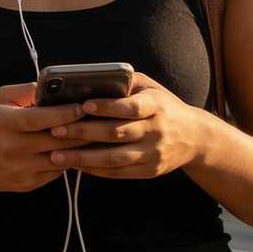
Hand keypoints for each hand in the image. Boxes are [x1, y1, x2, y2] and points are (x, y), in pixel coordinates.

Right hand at [0, 83, 93, 192]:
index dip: (64, 113)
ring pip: (60, 159)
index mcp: (4, 123)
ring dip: (77, 149)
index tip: (82, 107)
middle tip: (97, 122)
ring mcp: (19, 168)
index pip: (39, 119)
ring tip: (90, 138)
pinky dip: (65, 162)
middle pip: (55, 140)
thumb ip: (25, 91)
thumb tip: (54, 88)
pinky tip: (72, 152)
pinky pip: (55, 173)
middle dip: (80, 131)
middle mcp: (12, 147)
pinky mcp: (26, 183)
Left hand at [46, 73, 211, 178]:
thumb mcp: (151, 88)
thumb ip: (125, 82)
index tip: (84, 105)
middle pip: (117, 133)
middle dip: (83, 133)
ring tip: (56, 155)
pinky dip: (95, 170)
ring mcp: (154, 153)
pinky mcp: (150, 170)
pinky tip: (75, 165)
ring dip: (83, 157)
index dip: (108, 107)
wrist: (196, 138)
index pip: (131, 107)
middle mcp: (157, 131)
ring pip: (115, 158)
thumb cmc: (163, 106)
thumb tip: (90, 79)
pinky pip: (119, 172)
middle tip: (55, 131)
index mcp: (157, 106)